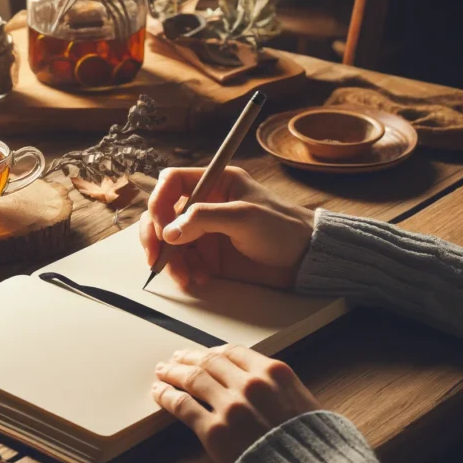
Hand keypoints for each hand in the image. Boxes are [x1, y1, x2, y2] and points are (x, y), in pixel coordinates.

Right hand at [139, 166, 314, 288]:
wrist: (305, 259)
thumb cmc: (283, 228)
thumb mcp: (244, 216)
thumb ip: (204, 219)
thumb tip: (170, 232)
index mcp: (214, 183)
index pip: (171, 183)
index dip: (159, 202)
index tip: (161, 228)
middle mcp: (205, 204)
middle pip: (162, 214)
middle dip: (156, 237)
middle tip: (158, 258)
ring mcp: (205, 230)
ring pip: (169, 242)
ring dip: (172, 261)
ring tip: (186, 277)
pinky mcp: (209, 254)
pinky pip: (184, 261)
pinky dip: (185, 272)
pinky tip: (199, 280)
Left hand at [152, 344, 319, 462]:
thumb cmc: (308, 444)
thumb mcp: (300, 402)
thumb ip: (274, 385)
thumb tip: (250, 377)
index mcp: (273, 373)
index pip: (233, 352)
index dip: (213, 351)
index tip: (204, 353)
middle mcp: (250, 384)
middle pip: (209, 361)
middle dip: (188, 358)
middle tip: (176, 358)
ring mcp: (231, 406)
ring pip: (192, 378)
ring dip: (173, 372)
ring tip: (163, 372)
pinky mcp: (214, 430)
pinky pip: (183, 405)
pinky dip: (167, 396)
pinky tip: (159, 393)